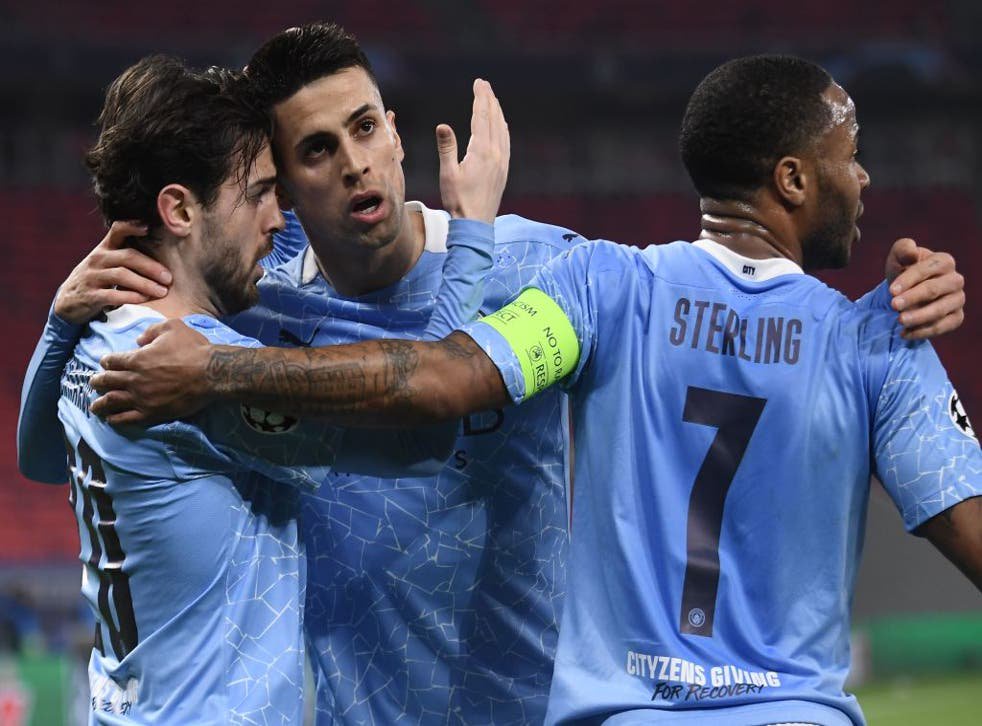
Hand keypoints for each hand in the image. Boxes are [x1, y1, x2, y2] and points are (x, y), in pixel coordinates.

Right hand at [54, 221, 171, 323]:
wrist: (69, 300)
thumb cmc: (98, 279)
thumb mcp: (107, 263)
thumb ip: (127, 256)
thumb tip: (164, 254)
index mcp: (105, 248)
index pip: (117, 230)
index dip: (131, 226)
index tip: (148, 227)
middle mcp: (98, 259)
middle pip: (128, 256)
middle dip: (150, 267)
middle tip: (168, 278)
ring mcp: (92, 276)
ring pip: (121, 275)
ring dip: (145, 284)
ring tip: (162, 291)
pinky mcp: (90, 295)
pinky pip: (112, 295)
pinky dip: (130, 297)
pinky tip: (144, 300)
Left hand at [90, 319, 213, 425]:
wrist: (211, 373)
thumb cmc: (193, 348)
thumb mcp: (172, 327)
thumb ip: (151, 331)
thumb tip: (139, 340)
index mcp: (136, 359)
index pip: (112, 361)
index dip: (106, 361)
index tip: (105, 363)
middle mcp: (134, 380)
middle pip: (107, 382)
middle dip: (98, 381)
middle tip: (94, 383)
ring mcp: (142, 398)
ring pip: (112, 402)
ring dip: (100, 404)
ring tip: (94, 406)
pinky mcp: (152, 413)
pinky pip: (128, 418)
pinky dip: (116, 419)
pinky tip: (111, 420)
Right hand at [436, 78, 509, 223]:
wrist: (476, 225)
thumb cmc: (458, 201)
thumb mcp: (448, 174)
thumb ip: (447, 148)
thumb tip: (443, 125)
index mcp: (482, 151)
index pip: (481, 117)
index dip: (480, 98)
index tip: (479, 83)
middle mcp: (496, 154)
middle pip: (494, 119)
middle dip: (489, 100)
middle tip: (484, 85)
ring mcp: (502, 162)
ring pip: (502, 129)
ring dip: (497, 112)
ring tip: (492, 100)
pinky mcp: (504, 170)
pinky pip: (506, 142)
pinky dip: (503, 128)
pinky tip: (501, 126)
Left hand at [884, 238, 964, 339]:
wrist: (906, 292)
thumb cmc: (903, 271)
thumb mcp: (898, 258)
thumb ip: (903, 249)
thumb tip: (912, 252)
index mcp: (944, 261)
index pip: (927, 270)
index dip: (908, 280)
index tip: (891, 291)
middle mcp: (955, 280)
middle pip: (934, 290)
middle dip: (912, 298)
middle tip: (893, 305)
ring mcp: (958, 299)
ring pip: (940, 310)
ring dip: (919, 317)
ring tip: (899, 321)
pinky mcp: (956, 317)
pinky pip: (942, 327)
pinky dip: (922, 332)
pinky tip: (904, 334)